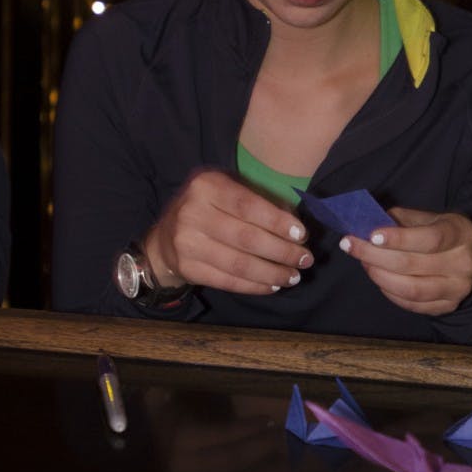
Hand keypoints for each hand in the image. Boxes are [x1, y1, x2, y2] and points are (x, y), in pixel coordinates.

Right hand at [143, 169, 311, 294]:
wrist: (166, 237)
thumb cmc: (209, 207)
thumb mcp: (227, 190)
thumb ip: (258, 201)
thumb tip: (295, 226)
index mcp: (206, 186)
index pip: (248, 206)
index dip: (277, 222)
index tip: (302, 235)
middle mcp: (193, 213)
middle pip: (246, 238)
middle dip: (282, 251)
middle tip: (305, 259)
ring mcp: (187, 243)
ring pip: (239, 264)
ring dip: (272, 273)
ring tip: (293, 276)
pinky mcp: (188, 269)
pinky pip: (228, 281)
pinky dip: (254, 285)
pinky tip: (272, 285)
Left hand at [339, 207, 471, 315]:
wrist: (460, 257)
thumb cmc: (435, 232)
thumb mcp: (424, 218)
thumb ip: (398, 219)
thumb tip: (365, 224)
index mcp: (460, 232)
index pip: (430, 238)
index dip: (399, 238)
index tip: (371, 235)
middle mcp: (463, 263)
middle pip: (412, 264)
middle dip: (375, 255)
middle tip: (351, 246)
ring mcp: (457, 288)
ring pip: (410, 289)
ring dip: (379, 275)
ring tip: (363, 262)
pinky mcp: (447, 307)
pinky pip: (411, 304)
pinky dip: (389, 291)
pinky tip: (378, 276)